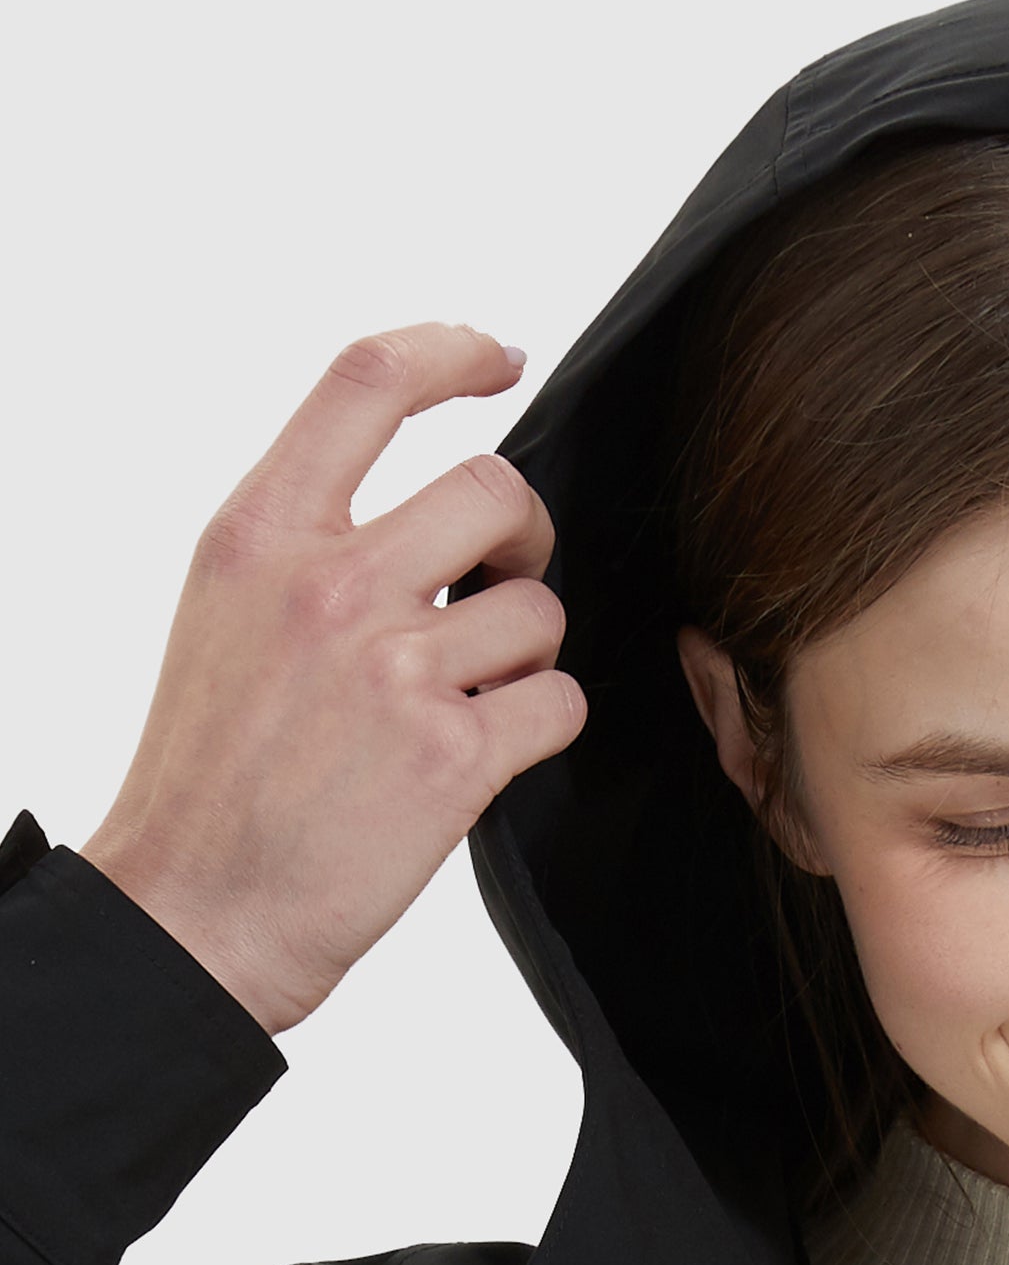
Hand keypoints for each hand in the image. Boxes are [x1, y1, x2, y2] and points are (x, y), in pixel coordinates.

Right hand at [79, 322, 583, 1034]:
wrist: (193, 913)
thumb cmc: (211, 783)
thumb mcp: (225, 619)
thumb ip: (310, 553)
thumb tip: (422, 523)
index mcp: (258, 535)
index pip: (365, 383)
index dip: (450, 352)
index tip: (497, 358)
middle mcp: (328, 584)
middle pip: (492, 489)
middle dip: (524, 534)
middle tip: (505, 583)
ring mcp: (395, 667)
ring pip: (538, 609)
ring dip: (529, 652)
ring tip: (472, 696)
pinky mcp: (453, 754)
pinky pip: (559, 702)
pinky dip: (545, 725)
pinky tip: (491, 750)